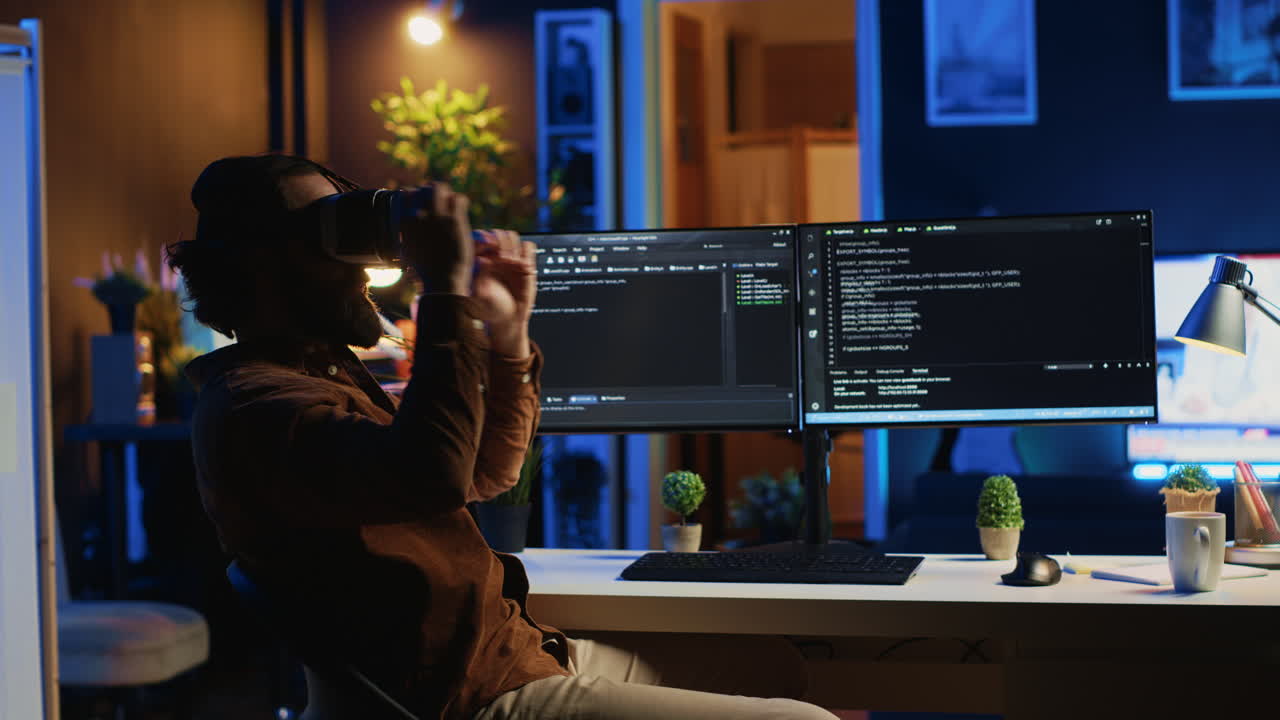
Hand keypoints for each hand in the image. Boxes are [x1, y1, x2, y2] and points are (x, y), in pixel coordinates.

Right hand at [400, 183, 472, 295]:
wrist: (442, 280)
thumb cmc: (424, 270)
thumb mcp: (405, 251)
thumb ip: (403, 235)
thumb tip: (401, 229)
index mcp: (404, 221)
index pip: (405, 193)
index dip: (414, 195)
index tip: (421, 203)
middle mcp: (418, 214)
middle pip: (424, 187)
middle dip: (432, 192)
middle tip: (439, 202)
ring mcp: (437, 215)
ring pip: (441, 188)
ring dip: (446, 195)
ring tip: (450, 206)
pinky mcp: (455, 220)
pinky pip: (458, 198)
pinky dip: (460, 202)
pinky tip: (460, 212)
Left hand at [472, 229, 536, 357]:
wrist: (508, 319)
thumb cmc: (490, 309)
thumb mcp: (480, 295)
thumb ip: (479, 276)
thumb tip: (481, 258)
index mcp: (479, 260)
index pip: (480, 237)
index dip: (485, 239)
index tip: (489, 249)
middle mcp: (494, 256)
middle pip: (497, 233)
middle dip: (501, 242)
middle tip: (502, 259)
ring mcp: (510, 258)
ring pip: (512, 236)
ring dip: (513, 247)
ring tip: (512, 264)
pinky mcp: (525, 263)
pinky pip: (528, 247)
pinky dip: (527, 253)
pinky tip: (523, 267)